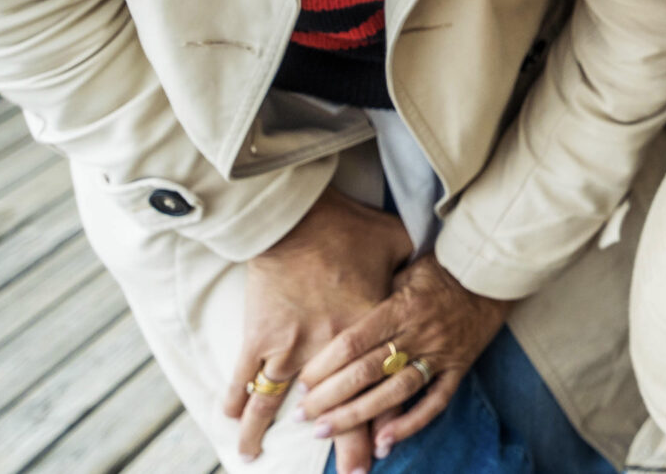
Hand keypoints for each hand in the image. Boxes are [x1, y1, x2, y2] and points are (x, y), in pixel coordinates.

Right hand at [223, 189, 413, 471]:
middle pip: (336, 410)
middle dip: (340, 447)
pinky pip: (245, 381)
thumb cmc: (350, 225)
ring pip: (277, 404)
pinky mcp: (259, 336)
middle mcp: (329, 348)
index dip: (379, 425)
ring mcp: (290, 346)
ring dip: (265, 433)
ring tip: (255, 458)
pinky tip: (233, 422)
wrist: (298, 216)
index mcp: (367, 330)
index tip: (380, 455)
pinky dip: (236, 402)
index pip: (379, 390)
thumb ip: (411, 266)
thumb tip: (433, 264)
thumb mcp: (396, 243)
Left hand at [296, 249, 511, 469]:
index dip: (325, 365)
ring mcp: (440, 353)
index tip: (302, 382)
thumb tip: (338, 313)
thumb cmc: (443, 268)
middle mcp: (419, 333)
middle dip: (330, 397)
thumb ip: (376, 293)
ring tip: (327, 430)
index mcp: (402, 306)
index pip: (354, 341)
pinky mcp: (458, 367)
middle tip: (302, 416)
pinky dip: (410, 423)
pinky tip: (384, 442)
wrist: (493, 271)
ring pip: (395, 391)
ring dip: (359, 415)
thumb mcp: (405, 269)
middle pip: (367, 371)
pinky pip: (435, 401)